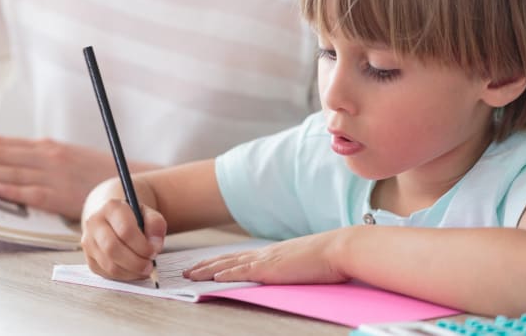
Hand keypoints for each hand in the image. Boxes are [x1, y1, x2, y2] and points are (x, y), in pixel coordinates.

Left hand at [0, 136, 126, 218]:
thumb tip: (3, 165)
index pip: (2, 143)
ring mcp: (54, 175)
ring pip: (12, 171)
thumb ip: (36, 160)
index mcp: (44, 148)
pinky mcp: (62, 195)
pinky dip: (13, 190)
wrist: (127, 181)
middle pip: (1, 153)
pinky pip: (33, 193)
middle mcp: (46, 157)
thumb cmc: (92, 173)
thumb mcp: (63, 158)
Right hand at [81, 199, 166, 280]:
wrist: (111, 219)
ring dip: (131, 272)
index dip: (142, 246)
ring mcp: (89, 241)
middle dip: (135, 262)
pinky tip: (133, 271)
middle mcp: (95, 223)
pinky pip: (106, 273)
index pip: (125, 230)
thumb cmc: (132, 218)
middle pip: (113, 248)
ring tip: (144, 269)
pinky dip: (124, 276)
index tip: (153, 252)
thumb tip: (155, 245)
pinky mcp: (89, 258)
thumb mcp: (147, 214)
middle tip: (149, 266)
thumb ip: (156, 224)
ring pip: (109, 265)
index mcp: (111, 207)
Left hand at [183, 229, 350, 284]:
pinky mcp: (270, 269)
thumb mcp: (302, 262)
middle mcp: (264, 254)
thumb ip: (290, 267)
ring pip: (228, 265)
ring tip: (189, 275)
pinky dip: (224, 274)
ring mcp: (265, 260)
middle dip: (204, 266)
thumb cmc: (328, 257)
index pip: (238, 257)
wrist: (339, 248)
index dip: (219, 262)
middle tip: (186, 271)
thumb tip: (287, 272)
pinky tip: (211, 278)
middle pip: (226, 259)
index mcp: (271, 253)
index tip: (204, 266)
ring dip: (206, 270)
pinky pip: (242, 272)